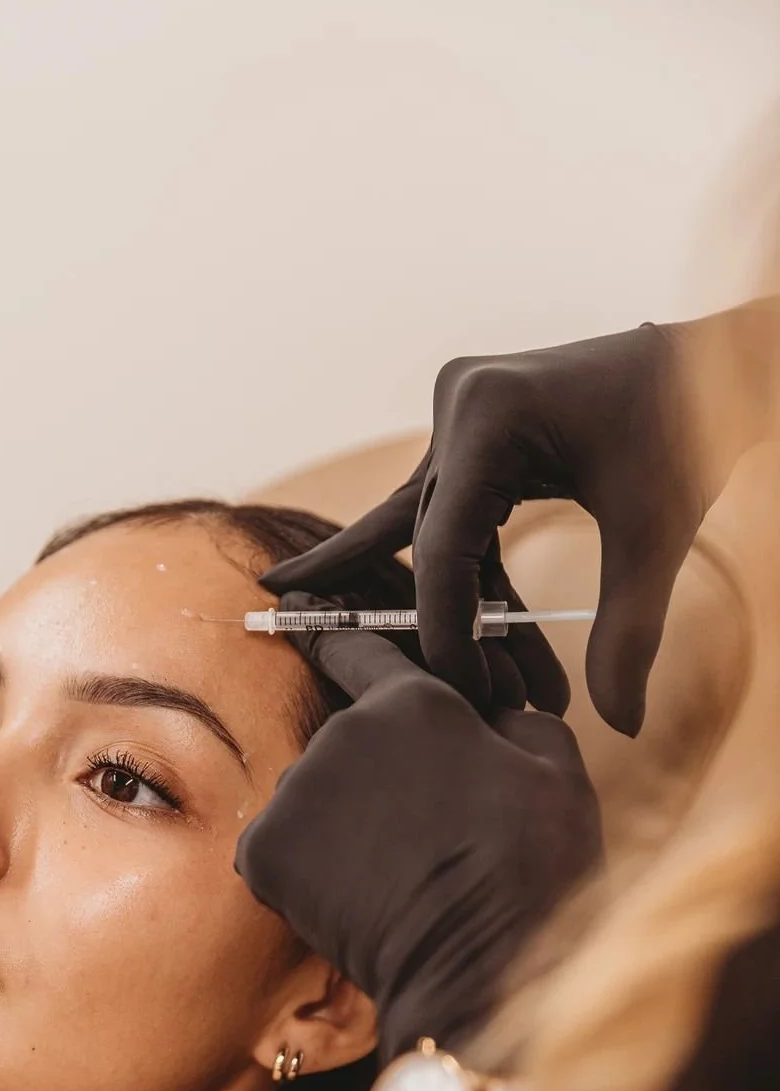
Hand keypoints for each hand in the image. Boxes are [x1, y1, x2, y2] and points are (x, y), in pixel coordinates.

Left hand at [235, 598, 601, 1057]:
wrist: (480, 968)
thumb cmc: (533, 871)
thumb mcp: (554, 770)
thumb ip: (512, 716)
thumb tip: (495, 706)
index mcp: (415, 700)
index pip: (359, 649)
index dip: (334, 633)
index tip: (296, 611)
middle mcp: (342, 731)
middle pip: (345, 741)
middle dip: (372, 778)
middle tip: (418, 837)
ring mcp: (296, 791)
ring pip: (312, 798)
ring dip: (339, 827)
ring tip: (392, 876)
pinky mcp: (262, 851)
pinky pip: (280, 850)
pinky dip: (304, 872)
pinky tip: (351, 899)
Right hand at [261, 300, 779, 735]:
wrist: (712, 365)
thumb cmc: (688, 429)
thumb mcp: (657, 533)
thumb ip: (631, 628)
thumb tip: (620, 725)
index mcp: (492, 411)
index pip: (443, 542)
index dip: (445, 625)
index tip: (460, 690)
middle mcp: (459, 407)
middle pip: (421, 538)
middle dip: (431, 618)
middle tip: (378, 663)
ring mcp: (459, 417)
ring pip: (428, 531)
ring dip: (446, 603)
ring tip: (385, 650)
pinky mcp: (472, 434)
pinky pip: (448, 516)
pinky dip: (458, 574)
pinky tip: (399, 612)